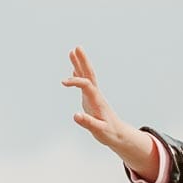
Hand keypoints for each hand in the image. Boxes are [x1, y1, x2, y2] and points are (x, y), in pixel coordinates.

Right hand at [63, 48, 158, 176]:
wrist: (119, 135)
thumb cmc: (110, 133)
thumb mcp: (99, 131)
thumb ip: (88, 123)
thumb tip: (75, 115)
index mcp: (97, 101)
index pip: (86, 85)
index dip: (75, 81)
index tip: (63, 82)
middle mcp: (96, 95)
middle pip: (89, 74)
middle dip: (83, 61)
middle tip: (76, 48)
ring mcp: (93, 96)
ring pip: (87, 77)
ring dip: (80, 64)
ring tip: (73, 52)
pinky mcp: (91, 100)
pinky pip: (84, 84)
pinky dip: (79, 75)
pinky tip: (74, 70)